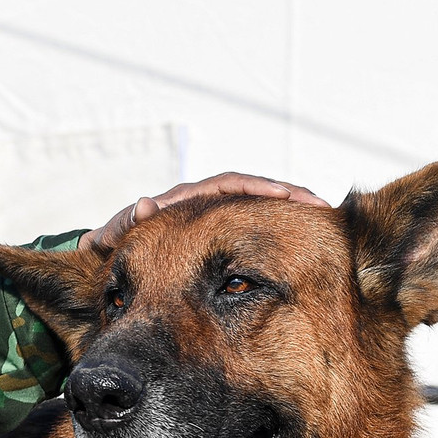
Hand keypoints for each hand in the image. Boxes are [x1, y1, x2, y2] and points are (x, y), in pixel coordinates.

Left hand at [79, 172, 331, 253]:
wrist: (115, 253)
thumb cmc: (115, 240)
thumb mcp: (117, 232)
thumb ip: (127, 222)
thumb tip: (145, 204)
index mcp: (186, 198)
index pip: (229, 184)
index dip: (257, 187)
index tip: (284, 193)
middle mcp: (203, 202)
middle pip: (253, 191)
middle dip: (287, 194)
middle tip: (320, 206)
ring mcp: (213, 216)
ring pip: (256, 208)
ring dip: (287, 210)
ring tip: (321, 221)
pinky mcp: (218, 233)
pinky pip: (251, 226)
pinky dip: (275, 228)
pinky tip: (300, 241)